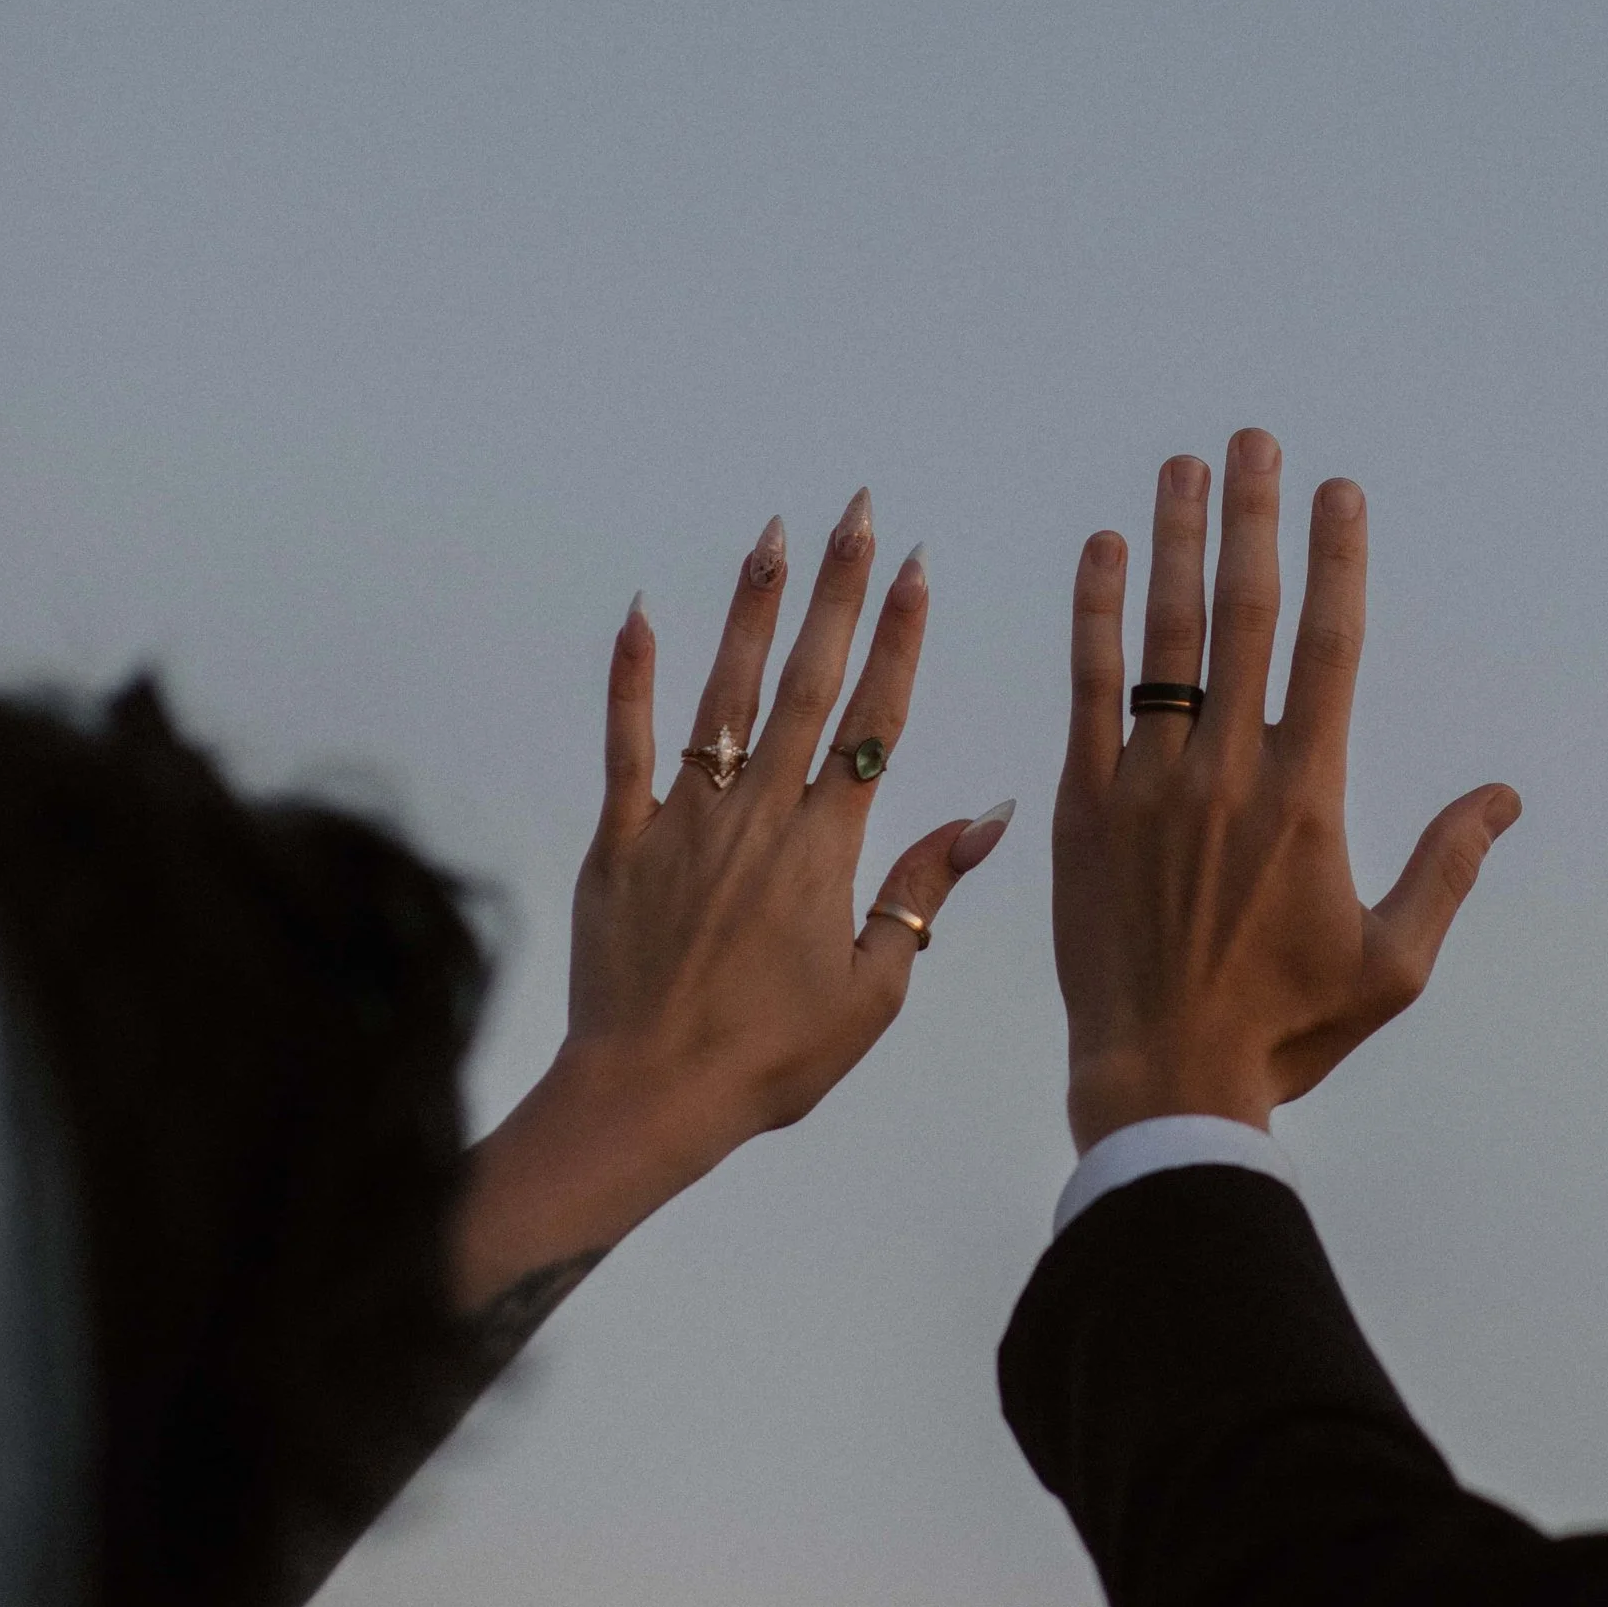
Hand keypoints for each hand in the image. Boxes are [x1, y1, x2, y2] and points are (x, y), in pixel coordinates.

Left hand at [454, 492, 1011, 1308]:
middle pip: (809, 681)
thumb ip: (923, 891)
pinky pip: (626, 743)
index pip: (877, 720)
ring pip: (725, 692)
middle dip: (839, 589)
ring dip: (753, 608)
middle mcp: (759, 814)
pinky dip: (633, 677)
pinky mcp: (621, 840)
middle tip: (858, 511)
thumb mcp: (874, 990)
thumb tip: (986, 815)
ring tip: (775, 534)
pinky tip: (642, 612)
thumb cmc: (770, 1059)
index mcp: (828, 848)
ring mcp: (685, 820)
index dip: (900, 637)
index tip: (919, 567)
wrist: (648, 1095)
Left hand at [1053, 430, 1518, 1152]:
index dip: (1334, 562)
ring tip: (1181, 466)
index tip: (1339, 492)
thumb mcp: (1395, 962)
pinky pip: (1088, 688)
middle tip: (1253, 441)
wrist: (1165, 1081)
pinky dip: (1095, 613)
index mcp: (1308, 799)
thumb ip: (1449, 868)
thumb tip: (1504, 796)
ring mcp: (1151, 784)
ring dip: (1176, 542)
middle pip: (1245, 617)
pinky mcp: (1088, 806)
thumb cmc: (1287, 1028)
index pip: (1328, 650)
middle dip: (1251, 519)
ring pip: (1164, 638)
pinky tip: (1103, 548)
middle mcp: (1229, 773)